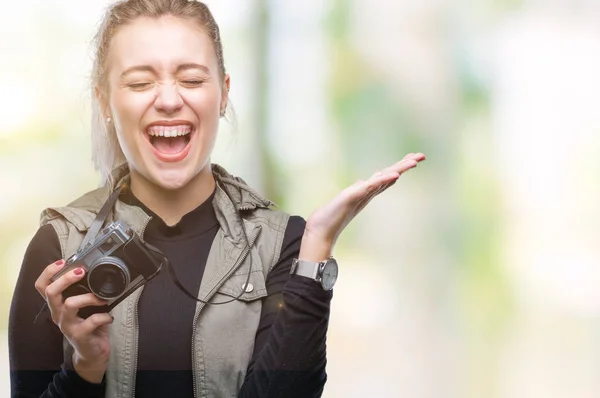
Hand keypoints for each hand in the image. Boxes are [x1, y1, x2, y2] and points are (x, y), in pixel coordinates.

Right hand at [35, 260, 112, 382]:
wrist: (92, 353)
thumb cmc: (89, 325)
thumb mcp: (84, 306)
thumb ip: (85, 291)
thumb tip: (97, 271)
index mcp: (58, 305)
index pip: (42, 286)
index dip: (48, 272)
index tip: (62, 261)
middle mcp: (58, 314)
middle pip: (51, 292)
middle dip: (65, 278)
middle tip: (81, 271)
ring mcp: (67, 325)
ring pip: (70, 304)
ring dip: (90, 297)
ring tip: (103, 298)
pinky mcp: (79, 335)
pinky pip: (91, 321)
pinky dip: (104, 316)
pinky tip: (109, 317)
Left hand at [300, 153, 425, 260]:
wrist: (322, 229)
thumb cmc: (333, 215)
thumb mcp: (347, 197)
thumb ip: (357, 190)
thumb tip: (362, 183)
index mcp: (368, 191)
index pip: (387, 175)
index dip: (400, 166)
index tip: (414, 157)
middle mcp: (368, 192)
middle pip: (390, 175)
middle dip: (405, 165)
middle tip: (422, 156)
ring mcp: (362, 194)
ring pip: (384, 179)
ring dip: (399, 170)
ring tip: (413, 162)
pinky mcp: (353, 196)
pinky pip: (371, 186)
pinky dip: (383, 181)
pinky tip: (394, 175)